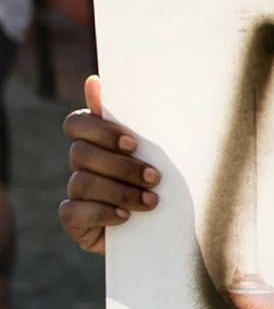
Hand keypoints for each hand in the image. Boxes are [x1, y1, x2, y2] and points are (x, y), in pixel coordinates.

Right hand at [60, 75, 158, 255]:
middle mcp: (82, 163)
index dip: (100, 131)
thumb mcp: (163, 151)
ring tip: (152, 202)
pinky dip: (101, 213)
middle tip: (155, 178)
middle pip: (81, 153)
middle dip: (121, 166)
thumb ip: (140, 120)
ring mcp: (76, 191)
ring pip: (81, 182)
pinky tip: (125, 218)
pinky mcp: (75, 219)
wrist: (165, 227)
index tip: (133, 143)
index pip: (77, 123)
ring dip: (119, 191)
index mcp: (97, 141)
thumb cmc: (165, 181)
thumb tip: (100, 81)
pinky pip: (73, 212)